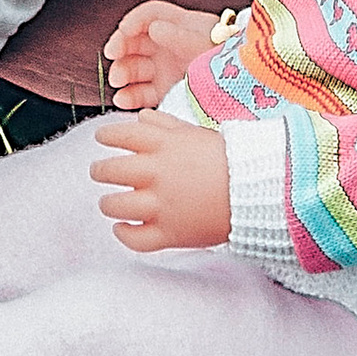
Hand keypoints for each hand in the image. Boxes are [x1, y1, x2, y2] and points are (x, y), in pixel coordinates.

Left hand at [92, 108, 231, 250]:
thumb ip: (166, 124)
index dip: (106, 136)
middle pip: (110, 170)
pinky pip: (135, 238)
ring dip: (107, 203)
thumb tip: (141, 117)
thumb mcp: (197, 133)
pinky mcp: (170, 233)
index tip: (100, 138)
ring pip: (115, 205)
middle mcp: (157, 173)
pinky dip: (123, 234)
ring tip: (107, 202)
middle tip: (97, 171)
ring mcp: (161, 205)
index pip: (120, 135)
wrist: (258, 191)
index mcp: (164, 145)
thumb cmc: (230, 159)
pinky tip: (121, 228)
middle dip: (99, 170)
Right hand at [103, 0, 220, 105]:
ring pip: (134, 68)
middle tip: (114, 57)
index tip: (124, 30)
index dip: (134, 21)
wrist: (244, 83)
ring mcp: (163, 68)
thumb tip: (155, 29)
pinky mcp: (163, 90)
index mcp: (176, 24)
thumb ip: (180, 36)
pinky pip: (142, 93)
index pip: (148, 16)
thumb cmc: (226, 56)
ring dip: (122, 74)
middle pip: (134, 42)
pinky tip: (122, 100)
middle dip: (121, 48)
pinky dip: (130, 97)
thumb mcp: (205, 42)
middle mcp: (164, 44)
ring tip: (117, 83)